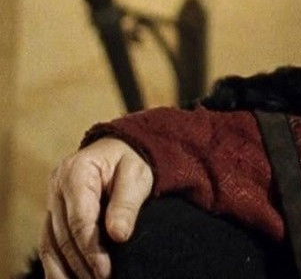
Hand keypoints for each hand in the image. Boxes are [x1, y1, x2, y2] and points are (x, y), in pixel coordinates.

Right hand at [40, 138, 153, 278]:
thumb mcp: (137, 175)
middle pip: (64, 236)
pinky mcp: (52, 214)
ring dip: (66, 269)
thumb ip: (127, 204)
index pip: (80, 220)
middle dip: (82, 264)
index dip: (91, 249)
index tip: (105, 271)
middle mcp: (56, 187)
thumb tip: (119, 235)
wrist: (120, 149)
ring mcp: (50, 201)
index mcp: (76, 172)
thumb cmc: (131, 160)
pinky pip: (48, 243)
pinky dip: (57, 265)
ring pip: (50, 243)